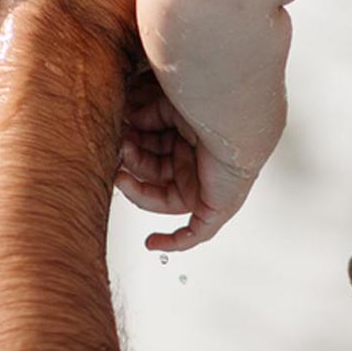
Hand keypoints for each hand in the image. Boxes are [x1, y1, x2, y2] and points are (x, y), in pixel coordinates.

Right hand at [114, 72, 258, 250]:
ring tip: (121, 174)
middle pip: (152, 176)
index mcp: (188, 144)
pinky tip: (152, 243)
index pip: (151, 155)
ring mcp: (204, 189)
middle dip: (131, 166)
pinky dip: (173, 242)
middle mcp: (196, 166)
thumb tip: (131, 124)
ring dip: (138, 190)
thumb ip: (149, 117)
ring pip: (162, 200)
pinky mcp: (215, 209)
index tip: (115, 141)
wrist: (235, 119)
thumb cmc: (212, 107)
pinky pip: (195, 233)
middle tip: (117, 153)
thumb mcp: (171, 108)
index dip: (131, 151)